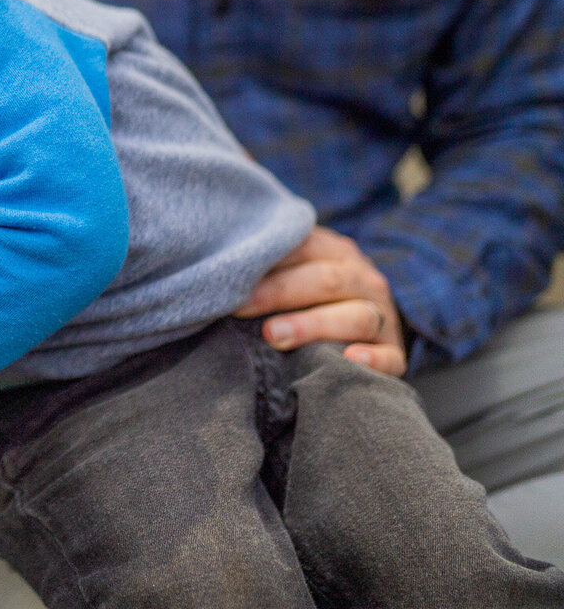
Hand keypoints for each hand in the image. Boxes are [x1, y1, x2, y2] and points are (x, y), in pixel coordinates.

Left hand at [234, 226, 406, 375]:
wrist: (363, 314)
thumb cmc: (308, 294)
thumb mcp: (293, 268)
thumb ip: (267, 262)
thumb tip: (216, 269)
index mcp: (336, 253)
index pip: (303, 249)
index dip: (264, 264)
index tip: (226, 281)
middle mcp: (363, 280)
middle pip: (326, 280)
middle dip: (280, 292)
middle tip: (240, 308)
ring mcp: (382, 317)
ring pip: (357, 317)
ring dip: (314, 325)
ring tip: (273, 335)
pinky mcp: (394, 353)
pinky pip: (390, 357)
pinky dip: (373, 360)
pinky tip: (349, 359)